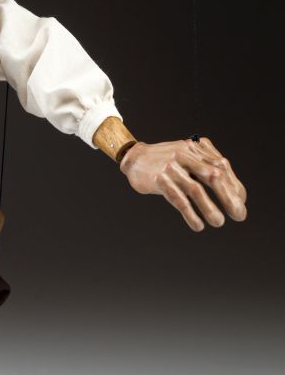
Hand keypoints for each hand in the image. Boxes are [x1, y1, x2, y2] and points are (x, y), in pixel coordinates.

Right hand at [119, 137, 246, 231]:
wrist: (134, 158)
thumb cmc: (164, 160)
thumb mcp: (186, 156)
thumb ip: (205, 166)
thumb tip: (232, 191)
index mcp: (195, 148)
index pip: (221, 166)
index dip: (234, 185)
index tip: (240, 202)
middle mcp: (185, 155)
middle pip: (213, 176)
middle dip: (228, 197)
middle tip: (239, 215)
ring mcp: (171, 167)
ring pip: (195, 190)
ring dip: (210, 208)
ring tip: (219, 222)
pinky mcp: (159, 180)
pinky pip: (178, 199)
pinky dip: (190, 214)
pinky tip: (198, 225)